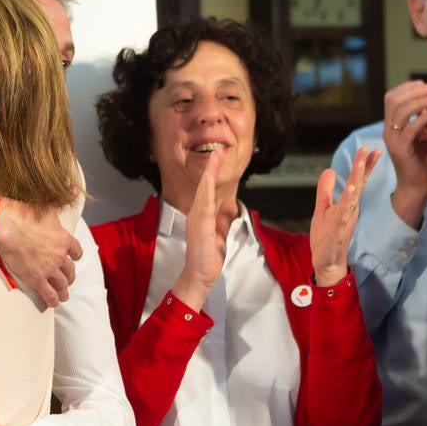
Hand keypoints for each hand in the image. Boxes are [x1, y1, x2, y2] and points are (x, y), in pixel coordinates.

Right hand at [0, 198, 80, 307]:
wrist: (6, 226)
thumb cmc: (23, 214)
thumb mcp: (47, 211)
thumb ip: (54, 219)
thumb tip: (53, 219)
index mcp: (64, 239)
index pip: (77, 251)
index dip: (75, 256)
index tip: (73, 258)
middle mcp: (60, 256)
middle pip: (70, 270)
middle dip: (70, 276)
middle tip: (67, 279)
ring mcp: (49, 269)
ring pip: (62, 284)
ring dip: (64, 290)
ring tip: (63, 295)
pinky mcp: (36, 279)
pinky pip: (49, 294)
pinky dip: (53, 300)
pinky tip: (53, 303)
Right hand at [169, 147, 232, 312]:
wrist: (199, 275)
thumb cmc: (207, 257)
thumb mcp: (220, 234)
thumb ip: (223, 220)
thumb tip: (229, 207)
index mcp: (202, 215)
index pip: (209, 190)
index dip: (213, 174)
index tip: (219, 157)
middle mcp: (197, 214)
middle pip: (204, 186)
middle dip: (211, 167)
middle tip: (218, 150)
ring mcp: (197, 219)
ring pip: (203, 191)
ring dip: (209, 173)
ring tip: (215, 157)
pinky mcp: (200, 226)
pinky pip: (203, 205)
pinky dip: (205, 190)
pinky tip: (208, 179)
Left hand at [310, 147, 378, 285]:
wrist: (326, 261)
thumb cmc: (327, 236)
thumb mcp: (323, 208)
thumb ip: (326, 190)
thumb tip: (330, 170)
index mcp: (347, 203)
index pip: (358, 181)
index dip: (364, 165)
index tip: (371, 148)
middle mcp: (349, 210)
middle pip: (358, 185)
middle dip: (363, 168)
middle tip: (369, 150)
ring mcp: (344, 220)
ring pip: (352, 199)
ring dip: (356, 183)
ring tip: (359, 167)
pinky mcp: (338, 232)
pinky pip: (344, 216)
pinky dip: (346, 205)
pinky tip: (350, 193)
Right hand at [382, 81, 426, 228]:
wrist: (417, 186)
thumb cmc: (422, 161)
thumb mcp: (424, 134)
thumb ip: (424, 119)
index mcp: (391, 125)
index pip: (392, 97)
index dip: (408, 87)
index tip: (426, 85)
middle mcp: (388, 130)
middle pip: (393, 99)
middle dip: (414, 90)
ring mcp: (392, 139)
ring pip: (400, 110)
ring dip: (420, 101)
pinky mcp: (400, 149)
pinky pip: (410, 128)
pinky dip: (423, 117)